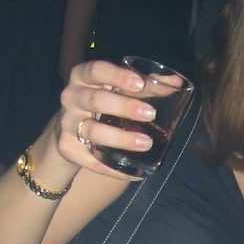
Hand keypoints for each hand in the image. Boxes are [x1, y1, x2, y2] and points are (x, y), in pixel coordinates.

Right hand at [54, 60, 156, 181]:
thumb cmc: (101, 104)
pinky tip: (134, 173)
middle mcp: (71, 97)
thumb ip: (145, 85)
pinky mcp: (67, 148)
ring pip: (93, 131)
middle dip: (125, 107)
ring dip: (121, 138)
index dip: (117, 76)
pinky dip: (114, 169)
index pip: (96, 70)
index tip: (140, 84)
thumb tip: (176, 82)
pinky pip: (92, 161)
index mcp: (82, 76)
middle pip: (96, 100)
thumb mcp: (116, 89)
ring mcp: (67, 123)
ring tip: (146, 143)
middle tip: (151, 114)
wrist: (69, 130)